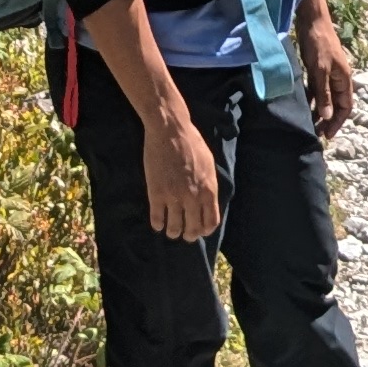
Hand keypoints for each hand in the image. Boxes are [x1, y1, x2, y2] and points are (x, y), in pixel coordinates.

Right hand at [143, 108, 222, 242]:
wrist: (170, 131)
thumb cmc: (191, 143)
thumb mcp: (209, 165)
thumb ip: (209, 185)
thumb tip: (207, 200)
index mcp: (209, 190)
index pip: (211, 222)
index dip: (204, 230)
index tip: (199, 230)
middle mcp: (193, 198)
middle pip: (193, 229)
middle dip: (189, 235)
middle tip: (184, 233)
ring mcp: (174, 197)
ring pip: (174, 228)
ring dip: (173, 232)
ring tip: (170, 230)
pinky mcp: (157, 193)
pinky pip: (157, 218)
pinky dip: (158, 224)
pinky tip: (158, 222)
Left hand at [297, 0, 356, 143]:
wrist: (311, 19)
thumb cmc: (318, 43)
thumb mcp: (320, 70)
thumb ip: (324, 94)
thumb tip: (328, 116)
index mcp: (344, 78)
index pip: (346, 106)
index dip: (338, 122)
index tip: (327, 135)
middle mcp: (339, 77)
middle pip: (337, 103)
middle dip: (329, 119)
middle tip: (317, 134)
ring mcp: (328, 72)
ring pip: (326, 97)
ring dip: (320, 110)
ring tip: (309, 124)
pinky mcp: (317, 67)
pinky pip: (317, 88)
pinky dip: (312, 98)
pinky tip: (303, 106)